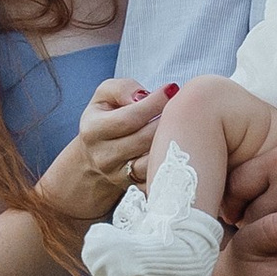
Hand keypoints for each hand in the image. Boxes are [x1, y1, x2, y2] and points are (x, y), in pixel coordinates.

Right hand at [41, 78, 168, 221]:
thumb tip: (142, 97)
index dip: (155, 102)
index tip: (172, 90)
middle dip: (168, 120)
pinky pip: (158, 176)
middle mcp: (104, 156)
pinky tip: (177, 146)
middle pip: (145, 138)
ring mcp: (119, 175)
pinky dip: (170, 161)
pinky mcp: (135, 187)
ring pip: (153, 159)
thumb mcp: (104, 96)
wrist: (93, 158)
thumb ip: (121, 88)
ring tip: (181, 125)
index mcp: (94, 130)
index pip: (130, 117)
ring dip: (172, 141)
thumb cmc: (103, 120)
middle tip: (183, 106)